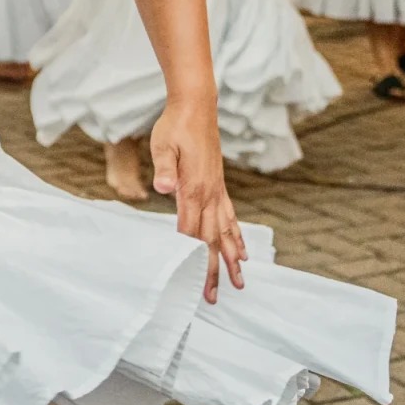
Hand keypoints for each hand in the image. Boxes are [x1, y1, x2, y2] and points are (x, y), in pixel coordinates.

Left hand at [151, 96, 246, 303]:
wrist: (196, 107)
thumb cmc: (174, 126)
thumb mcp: (162, 144)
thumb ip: (164, 167)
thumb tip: (164, 187)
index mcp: (193, 188)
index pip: (192, 230)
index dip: (191, 257)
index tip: (191, 281)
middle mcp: (209, 194)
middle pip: (212, 239)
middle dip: (213, 270)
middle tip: (212, 297)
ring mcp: (217, 191)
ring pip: (226, 232)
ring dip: (231, 259)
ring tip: (239, 283)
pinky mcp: (219, 186)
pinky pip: (230, 217)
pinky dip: (237, 237)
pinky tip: (242, 251)